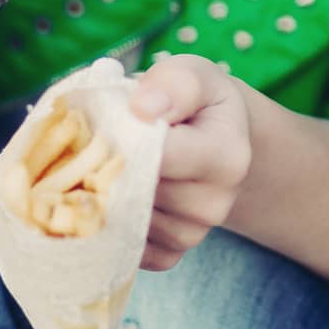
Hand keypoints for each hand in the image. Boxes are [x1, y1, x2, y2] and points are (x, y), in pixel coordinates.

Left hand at [128, 55, 252, 270]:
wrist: (219, 140)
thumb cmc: (199, 102)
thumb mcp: (194, 75)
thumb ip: (173, 84)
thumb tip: (142, 108)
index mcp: (227, 156)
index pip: (159, 155)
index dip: (124, 136)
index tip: (110, 119)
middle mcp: (215, 203)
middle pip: (138, 188)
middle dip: (110, 164)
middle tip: (101, 140)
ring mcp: (194, 233)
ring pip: (126, 216)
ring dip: (108, 192)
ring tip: (113, 161)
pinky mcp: (172, 253)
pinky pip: (126, 245)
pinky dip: (114, 220)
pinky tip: (120, 192)